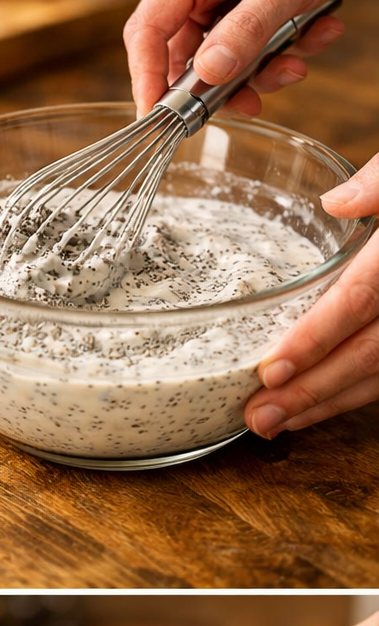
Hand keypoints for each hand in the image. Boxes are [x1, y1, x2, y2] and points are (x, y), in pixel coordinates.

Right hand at [121, 0, 378, 115]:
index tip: (157, 118)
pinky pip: (236, 51)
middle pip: (179, 56)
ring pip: (212, 62)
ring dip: (257, 71)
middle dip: (221, 84)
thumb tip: (208, 73)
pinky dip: (271, 56)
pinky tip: (307, 37)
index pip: (146, 31)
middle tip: (254, 100)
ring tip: (297, 61)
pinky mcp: (228, 10)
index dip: (146, 79)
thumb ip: (246, 30)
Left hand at [245, 156, 378, 438]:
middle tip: (258, 416)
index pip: (359, 300)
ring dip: (327, 404)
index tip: (271, 370)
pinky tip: (316, 407)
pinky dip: (353, 396)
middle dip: (310, 391)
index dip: (315, 338)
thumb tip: (336, 203)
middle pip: (367, 354)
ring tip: (276, 422)